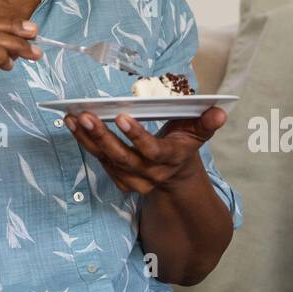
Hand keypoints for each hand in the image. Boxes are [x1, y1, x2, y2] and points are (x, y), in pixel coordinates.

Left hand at [63, 106, 227, 194]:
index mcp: (169, 159)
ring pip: (106, 160)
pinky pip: (99, 161)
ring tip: (72, 118)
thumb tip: (220, 111)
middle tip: (85, 116)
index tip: (121, 116)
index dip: (137, 136)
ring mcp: (133, 179)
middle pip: (123, 158)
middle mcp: (150, 173)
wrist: (176, 178)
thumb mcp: (198, 134)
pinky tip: (73, 125)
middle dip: (102, 137)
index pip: (152, 151)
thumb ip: (207, 123)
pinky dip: (85, 144)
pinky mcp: (119, 178)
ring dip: (87, 140)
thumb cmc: (184, 145)